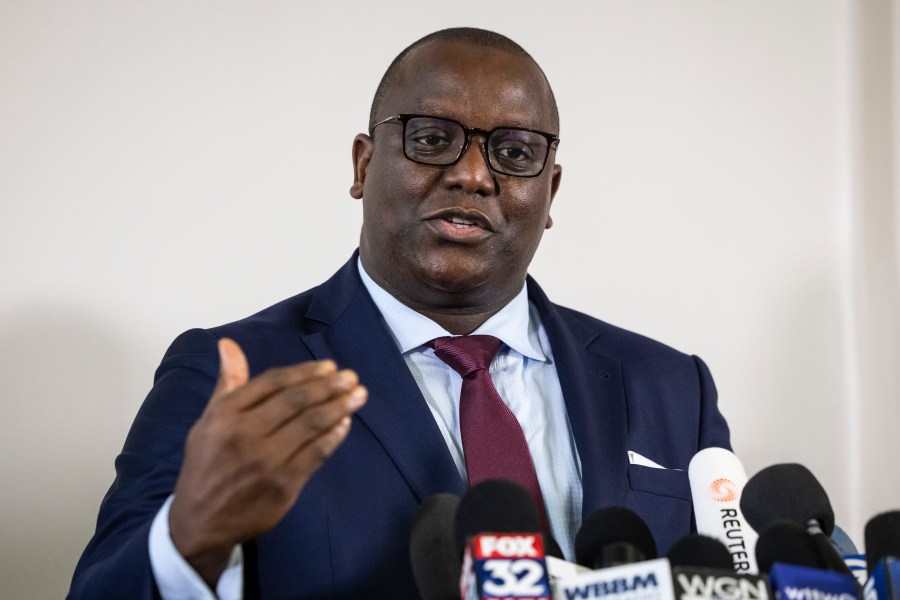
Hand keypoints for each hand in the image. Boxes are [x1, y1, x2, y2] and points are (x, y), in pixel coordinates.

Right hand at [168, 338, 366, 585]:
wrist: (199, 522)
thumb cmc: (206, 464)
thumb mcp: (208, 421)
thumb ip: (227, 383)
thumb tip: (228, 344)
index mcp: (226, 414)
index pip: (274, 382)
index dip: (306, 372)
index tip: (329, 366)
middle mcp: (245, 434)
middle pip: (297, 400)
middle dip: (329, 386)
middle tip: (351, 377)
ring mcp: (265, 461)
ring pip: (311, 425)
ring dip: (340, 406)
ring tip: (358, 395)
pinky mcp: (282, 485)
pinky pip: (316, 454)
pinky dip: (334, 436)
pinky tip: (346, 423)